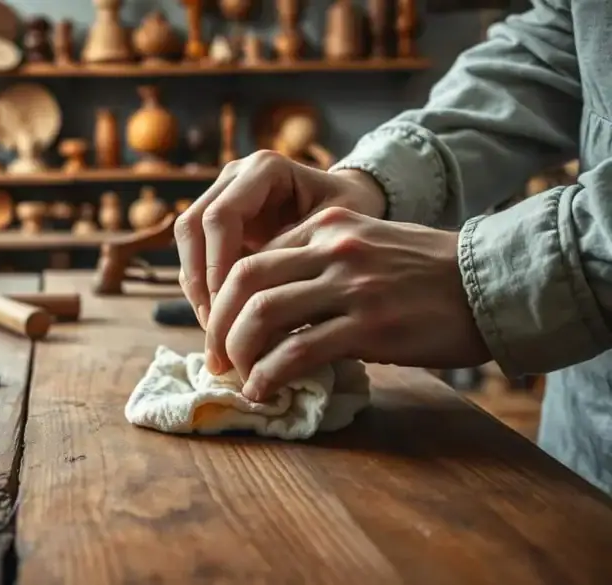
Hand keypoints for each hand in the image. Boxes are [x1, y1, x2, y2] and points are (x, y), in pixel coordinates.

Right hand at [175, 150, 386, 329]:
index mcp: (264, 169)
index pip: (221, 216)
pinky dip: (201, 286)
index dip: (218, 264)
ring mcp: (221, 195)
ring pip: (186, 241)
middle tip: (217, 322)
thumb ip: (297, 253)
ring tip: (215, 326)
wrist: (350, 206)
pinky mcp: (216, 221)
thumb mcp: (336, 229)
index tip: (232, 306)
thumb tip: (264, 298)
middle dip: (200, 278)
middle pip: (192, 226)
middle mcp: (235, 177)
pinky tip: (220, 318)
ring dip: (195, 285)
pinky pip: (195, 254)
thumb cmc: (352, 214)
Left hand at [206, 206, 490, 400]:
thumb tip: (271, 301)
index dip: (226, 297)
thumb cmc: (428, 272)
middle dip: (219, 323)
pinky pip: (298, 352)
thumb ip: (319, 261)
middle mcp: (332, 248)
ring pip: (262, 315)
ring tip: (236, 375)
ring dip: (238, 350)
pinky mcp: (369, 326)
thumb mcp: (367, 243)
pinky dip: (269, 374)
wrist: (491, 285)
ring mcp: (350, 285)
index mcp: (327, 224)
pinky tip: (263, 390)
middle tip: (215, 356)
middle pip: (244, 280)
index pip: (252, 256)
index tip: (221, 328)